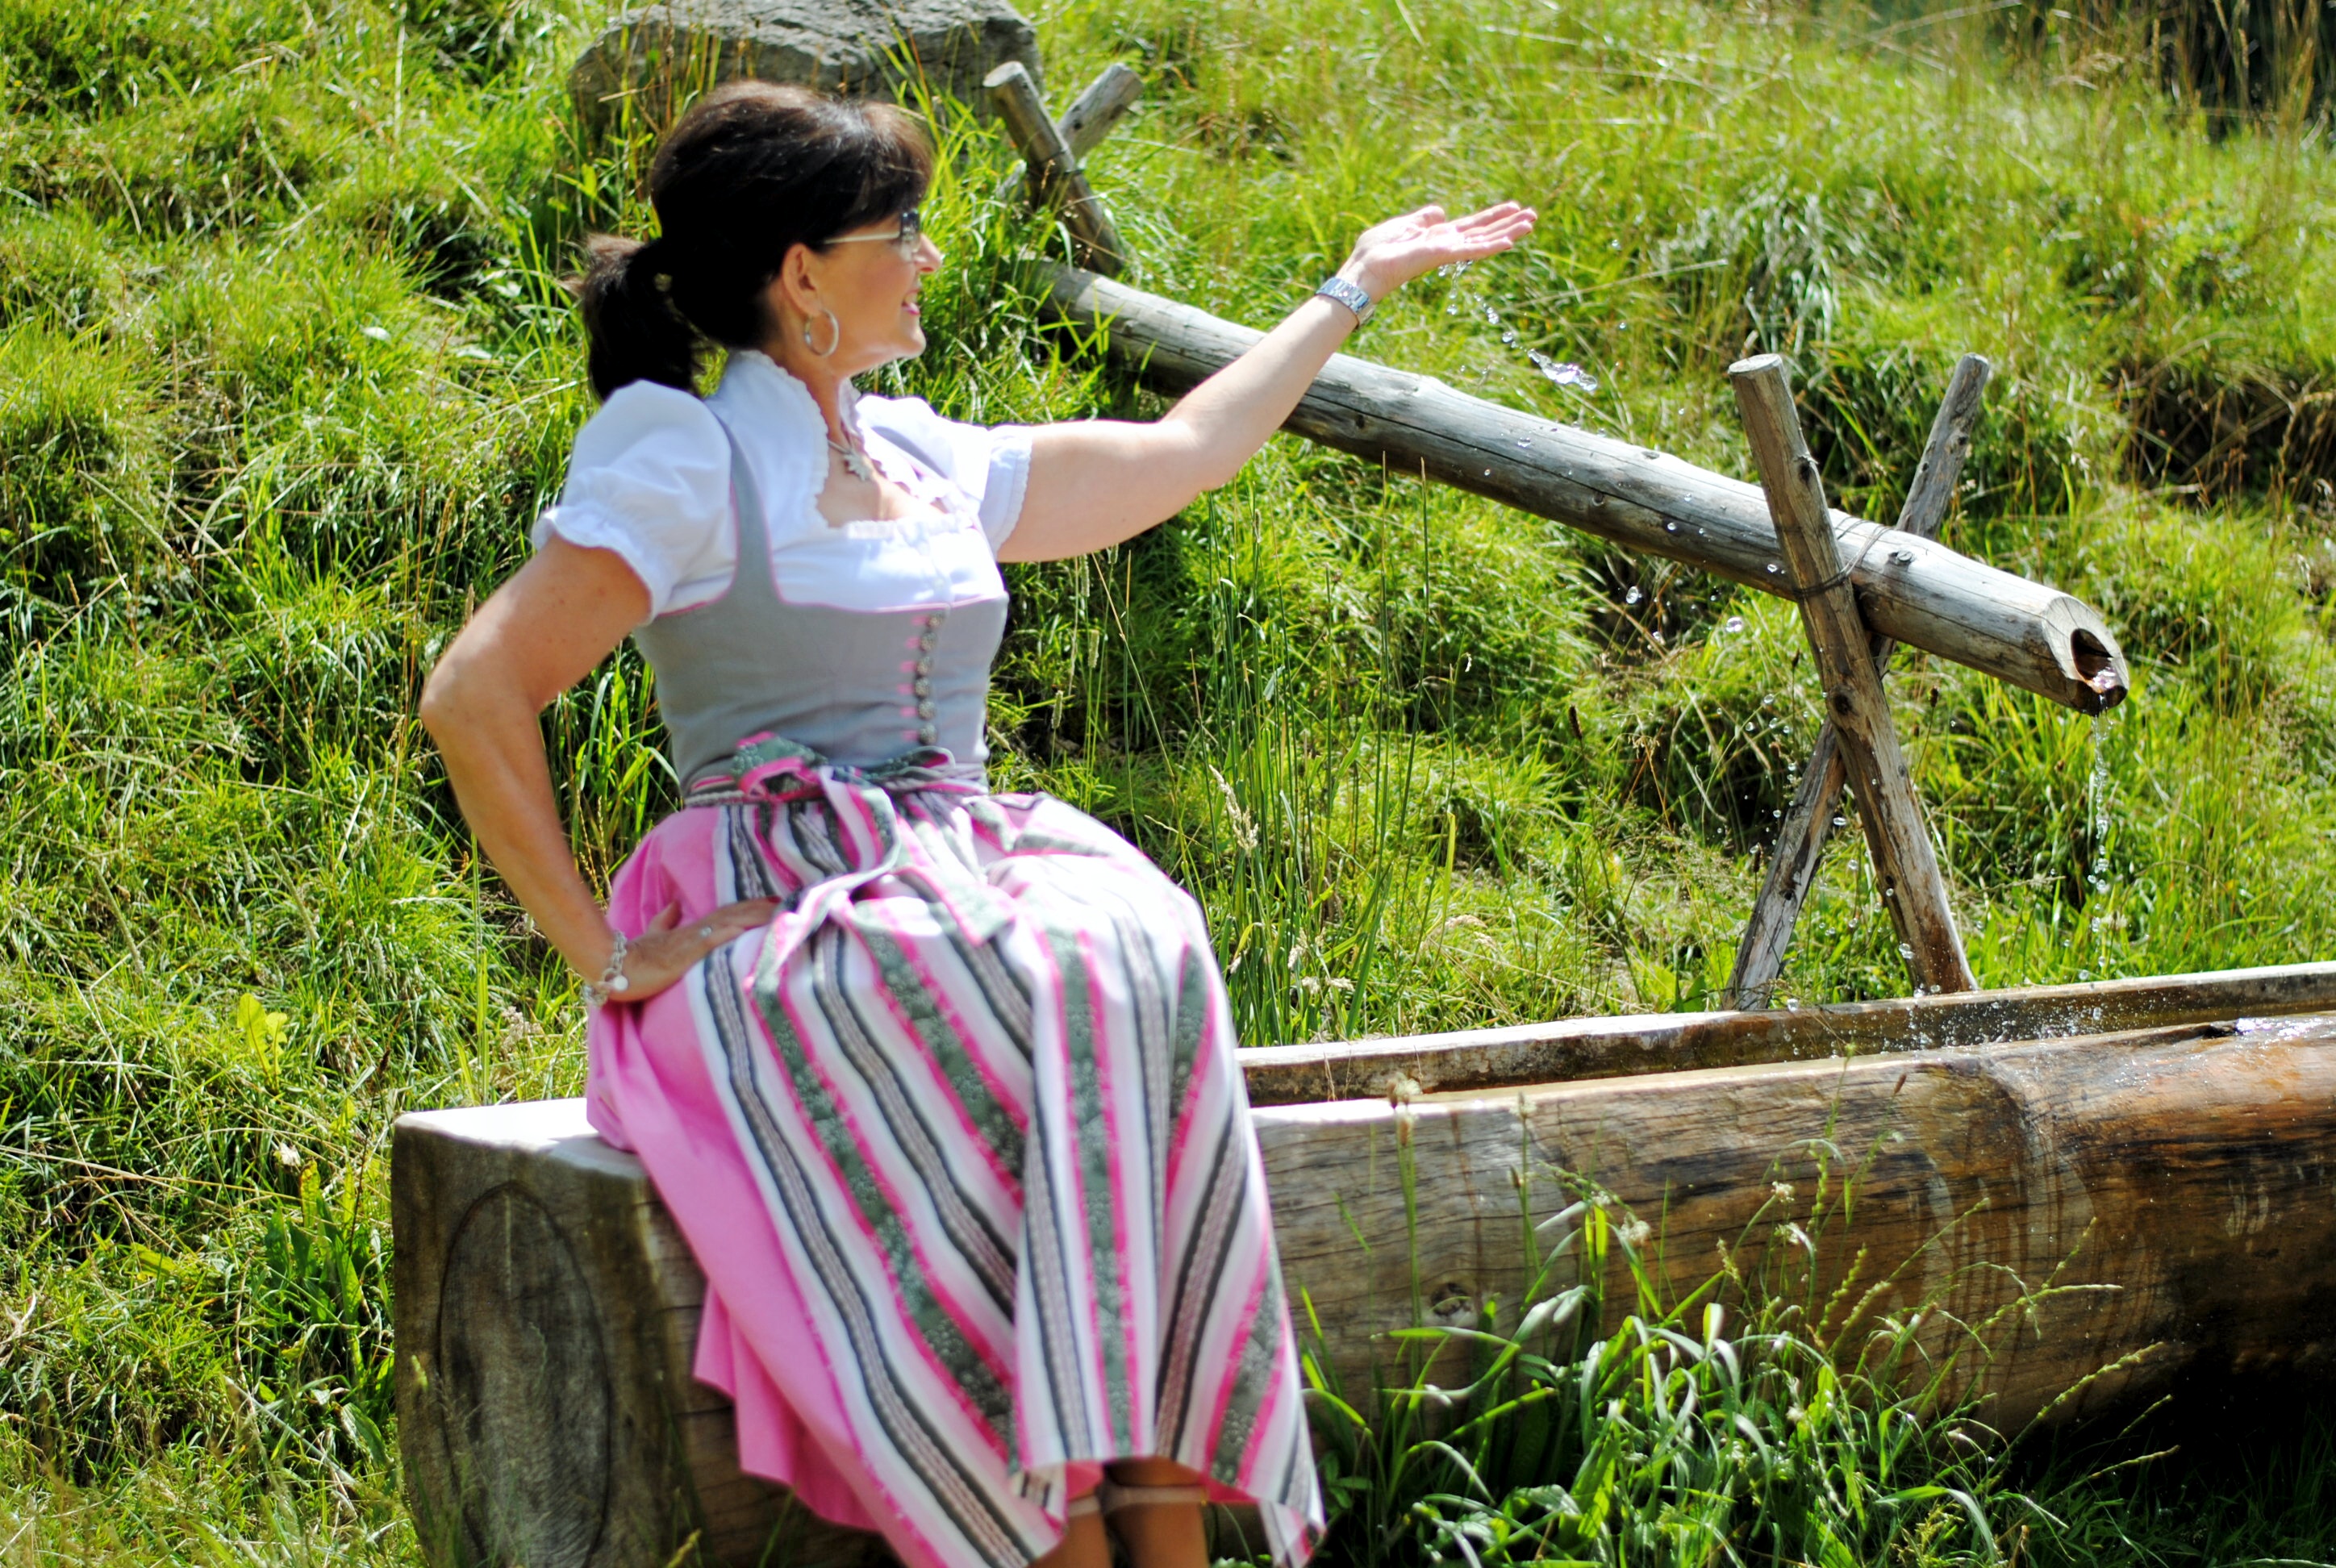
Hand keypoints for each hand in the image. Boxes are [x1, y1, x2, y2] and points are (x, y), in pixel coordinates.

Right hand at [591, 897, 782, 1003]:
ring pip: (728, 922)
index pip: (728, 913)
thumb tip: (674, 904)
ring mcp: (692, 940)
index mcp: (692, 929)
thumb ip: (664, 920)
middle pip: (735, 913)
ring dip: (753, 917)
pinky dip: (729, 933)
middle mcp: (696, 930)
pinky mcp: (685, 953)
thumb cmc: (635, 957)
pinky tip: (746, 930)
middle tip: (791, 902)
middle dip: (762, 908)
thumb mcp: (652, 936)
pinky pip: (710, 940)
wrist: (612, 967)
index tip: (776, 901)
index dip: (752, 906)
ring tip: (779, 912)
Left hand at [1337, 201, 1537, 305]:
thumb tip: (1440, 212)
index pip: (1472, 226)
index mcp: (1438, 237)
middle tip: (1533, 216)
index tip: (1514, 208)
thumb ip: (1423, 220)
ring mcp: (1446, 251)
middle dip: (1508, 223)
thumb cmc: (1375, 252)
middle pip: (1483, 232)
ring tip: (1531, 224)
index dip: (1493, 217)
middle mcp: (1446, 244)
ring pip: (1483, 240)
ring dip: (1508, 232)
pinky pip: (1471, 249)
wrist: (1363, 270)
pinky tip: (1509, 240)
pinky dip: (1490, 245)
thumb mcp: (1402, 226)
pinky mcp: (1441, 255)